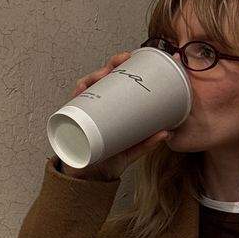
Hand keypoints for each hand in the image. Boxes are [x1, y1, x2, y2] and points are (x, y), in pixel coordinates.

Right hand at [61, 51, 169, 181]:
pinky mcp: (72, 123)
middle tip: (120, 61)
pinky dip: (76, 95)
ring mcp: (82, 113)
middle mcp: (96, 107)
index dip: (122, 68)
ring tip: (104, 74)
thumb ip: (146, 143)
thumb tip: (166, 132)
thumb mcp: (131, 150)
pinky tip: (82, 88)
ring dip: (94, 76)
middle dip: (109, 66)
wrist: (89, 180)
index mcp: (111, 109)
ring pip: (86, 88)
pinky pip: (71, 105)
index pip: (116, 83)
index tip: (134, 57)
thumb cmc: (108, 160)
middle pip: (101, 80)